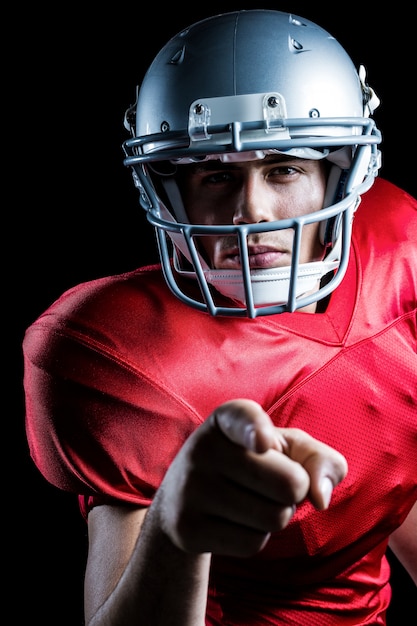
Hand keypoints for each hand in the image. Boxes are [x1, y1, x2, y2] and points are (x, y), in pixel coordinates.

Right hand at [154, 399, 347, 556]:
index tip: (264, 443)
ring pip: (274, 518)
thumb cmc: (252, 465)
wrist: (184, 500)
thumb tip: (320, 499)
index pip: (243, 417)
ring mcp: (190, 489)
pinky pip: (253, 544)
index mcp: (227, 418)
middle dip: (294, 491)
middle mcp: (203, 447)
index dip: (257, 429)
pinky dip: (257, 537)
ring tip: (250, 500)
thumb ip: (320, 459)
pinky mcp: (187, 528)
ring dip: (277, 515)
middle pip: (289, 483)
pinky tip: (234, 521)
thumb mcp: (288, 449)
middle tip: (269, 483)